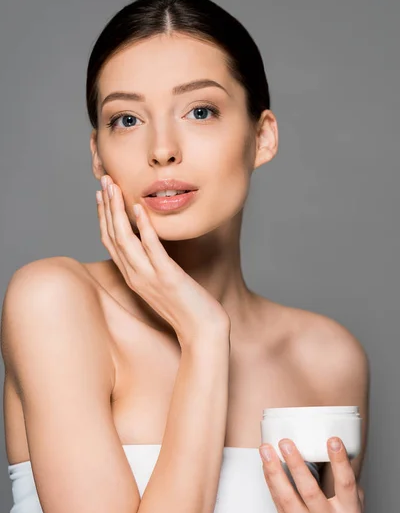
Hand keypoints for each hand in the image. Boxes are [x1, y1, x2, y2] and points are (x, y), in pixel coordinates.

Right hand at [96, 175, 230, 344]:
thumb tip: (153, 245)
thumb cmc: (187, 307)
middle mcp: (135, 276)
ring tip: (114, 187)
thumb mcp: (163, 283)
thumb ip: (153, 265)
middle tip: (104, 180)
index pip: (110, 242)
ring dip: (117, 210)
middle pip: (112, 236)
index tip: (102, 194)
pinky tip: (140, 208)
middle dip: (106, 206)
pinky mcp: (168, 278)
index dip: (103, 217)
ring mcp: (149, 277)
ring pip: (125, 239)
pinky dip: (144, 227)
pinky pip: (152, 249)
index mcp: (133, 277)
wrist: (203, 332)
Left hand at [259, 437, 364, 512]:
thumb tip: (339, 455)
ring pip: (287, 497)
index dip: (340, 460)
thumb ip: (347, 488)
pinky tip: (266, 467)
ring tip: (266, 450)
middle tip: (286, 442)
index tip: (332, 440)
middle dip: (296, 463)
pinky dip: (270, 483)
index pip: (346, 484)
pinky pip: (277, 504)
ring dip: (274, 471)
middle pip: (310, 490)